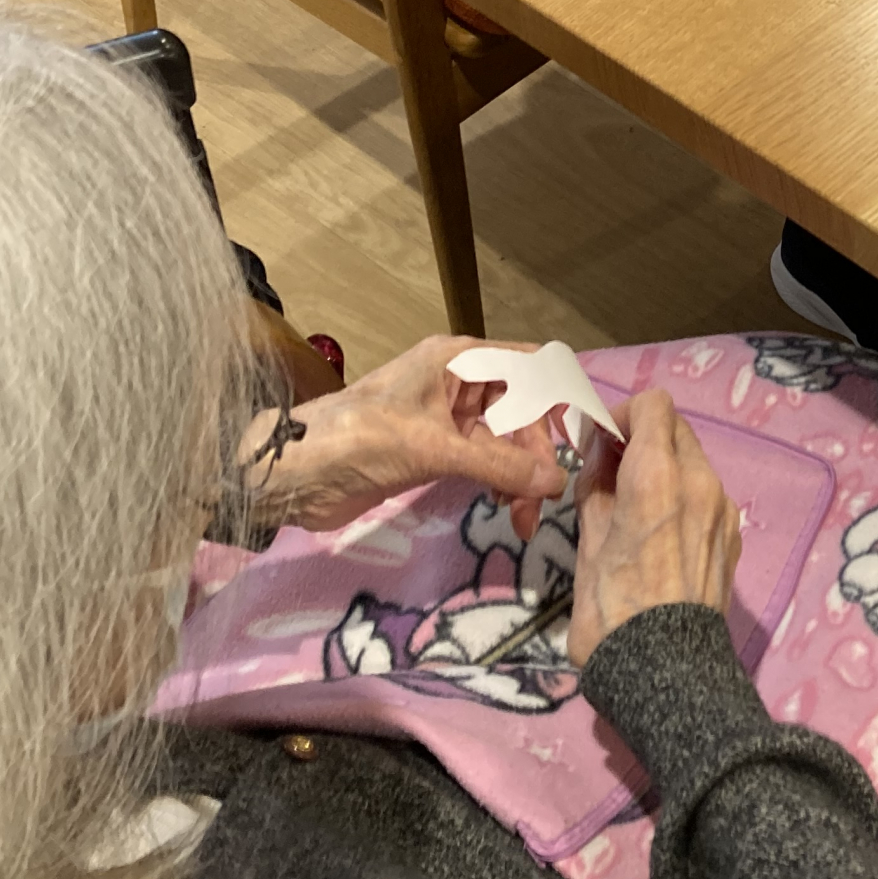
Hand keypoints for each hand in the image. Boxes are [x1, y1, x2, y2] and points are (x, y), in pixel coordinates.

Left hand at [247, 336, 569, 536]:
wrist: (294, 475)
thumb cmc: (359, 440)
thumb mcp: (432, 448)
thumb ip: (498, 465)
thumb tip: (556, 483)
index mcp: (459, 359)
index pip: (531, 365)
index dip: (562, 396)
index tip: (584, 438)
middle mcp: (459, 380)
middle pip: (523, 410)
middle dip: (535, 454)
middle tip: (539, 504)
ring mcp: (447, 416)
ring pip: (505, 439)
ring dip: (519, 475)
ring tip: (519, 519)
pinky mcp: (435, 449)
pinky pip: (484, 459)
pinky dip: (498, 482)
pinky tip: (502, 507)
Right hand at [567, 388, 741, 665]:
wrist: (667, 675)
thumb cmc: (612, 611)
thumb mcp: (587, 543)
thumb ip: (596, 485)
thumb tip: (600, 451)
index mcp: (658, 477)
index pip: (654, 405)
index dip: (623, 415)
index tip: (601, 442)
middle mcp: (701, 482)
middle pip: (676, 429)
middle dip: (644, 439)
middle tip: (612, 473)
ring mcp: (724, 510)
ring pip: (694, 461)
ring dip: (665, 468)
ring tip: (635, 509)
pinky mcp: (734, 536)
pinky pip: (707, 495)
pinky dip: (683, 496)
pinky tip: (661, 535)